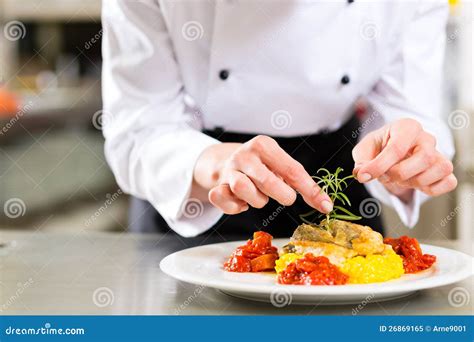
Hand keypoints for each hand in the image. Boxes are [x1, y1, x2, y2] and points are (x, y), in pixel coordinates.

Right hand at [193, 135, 332, 213]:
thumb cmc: (261, 166)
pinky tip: (242, 202)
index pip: (292, 170)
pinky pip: (224, 200)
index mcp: (264, 145)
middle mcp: (244, 154)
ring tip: (259, 196)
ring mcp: (228, 169)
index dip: (310, 190)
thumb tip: (326, 205)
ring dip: (257, 201)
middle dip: (281, 195)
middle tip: (284, 197)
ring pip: (244, 190)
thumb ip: (302, 183)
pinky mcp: (216, 185)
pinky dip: (235, 207)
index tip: (324, 206)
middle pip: (267, 181)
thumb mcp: (281, 166)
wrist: (225, 162)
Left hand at [352, 118, 456, 199]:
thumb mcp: (365, 149)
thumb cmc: (380, 147)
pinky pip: (449, 182)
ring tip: (400, 179)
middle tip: (386, 176)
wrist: (393, 152)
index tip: (363, 176)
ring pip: (440, 169)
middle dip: (400, 173)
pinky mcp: (445, 170)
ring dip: (416, 182)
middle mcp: (426, 138)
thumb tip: (361, 173)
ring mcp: (439, 153)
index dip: (378, 166)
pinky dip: (432, 189)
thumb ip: (361, 160)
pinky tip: (415, 185)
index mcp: (407, 127)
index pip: (397, 148)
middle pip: (425, 158)